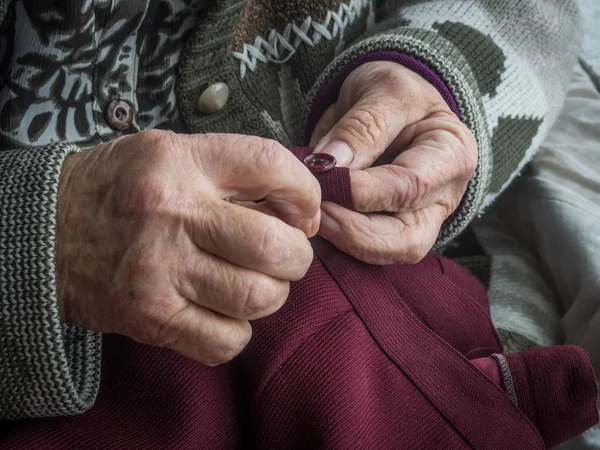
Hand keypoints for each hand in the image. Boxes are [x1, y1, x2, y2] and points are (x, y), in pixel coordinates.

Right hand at [57, 131, 319, 364]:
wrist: (42, 229)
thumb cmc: (117, 188)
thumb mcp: (170, 153)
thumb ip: (233, 170)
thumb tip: (297, 206)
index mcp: (181, 163)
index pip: (270, 164)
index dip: (305, 191)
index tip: (303, 211)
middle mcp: (173, 214)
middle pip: (276, 246)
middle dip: (297, 256)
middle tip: (284, 254)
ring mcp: (161, 270)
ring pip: (259, 297)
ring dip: (272, 293)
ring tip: (253, 282)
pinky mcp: (150, 317)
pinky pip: (226, 341)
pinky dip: (238, 331)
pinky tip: (224, 312)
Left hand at [311, 61, 477, 263]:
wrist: (387, 103)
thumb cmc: (393, 92)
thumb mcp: (383, 90)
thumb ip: (362, 126)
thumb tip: (331, 163)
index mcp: (452, 154)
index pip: (411, 186)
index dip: (363, 191)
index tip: (322, 182)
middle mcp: (443, 195)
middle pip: (408, 237)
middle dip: (356, 232)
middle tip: (316, 212)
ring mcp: (422, 218)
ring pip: (392, 253)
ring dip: (348, 242)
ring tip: (315, 217)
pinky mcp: (396, 229)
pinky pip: (372, 250)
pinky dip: (344, 242)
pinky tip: (321, 222)